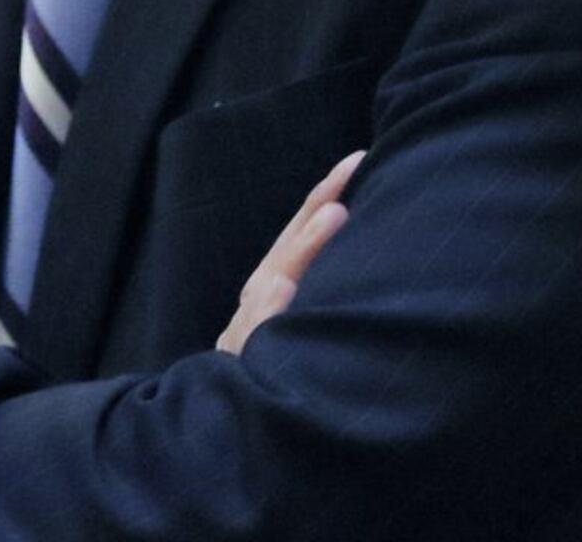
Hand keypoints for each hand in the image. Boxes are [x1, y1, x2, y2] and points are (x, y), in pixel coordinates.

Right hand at [218, 150, 362, 354]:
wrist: (222, 420)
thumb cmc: (269, 373)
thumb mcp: (290, 327)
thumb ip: (305, 297)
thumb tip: (345, 247)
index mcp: (273, 285)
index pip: (301, 233)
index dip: (326, 196)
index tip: (359, 160)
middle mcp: (259, 297)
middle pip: (290, 246)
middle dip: (320, 206)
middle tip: (350, 171)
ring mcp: (249, 327)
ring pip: (276, 281)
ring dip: (304, 247)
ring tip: (334, 215)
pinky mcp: (241, 357)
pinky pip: (256, 330)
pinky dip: (268, 309)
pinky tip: (283, 287)